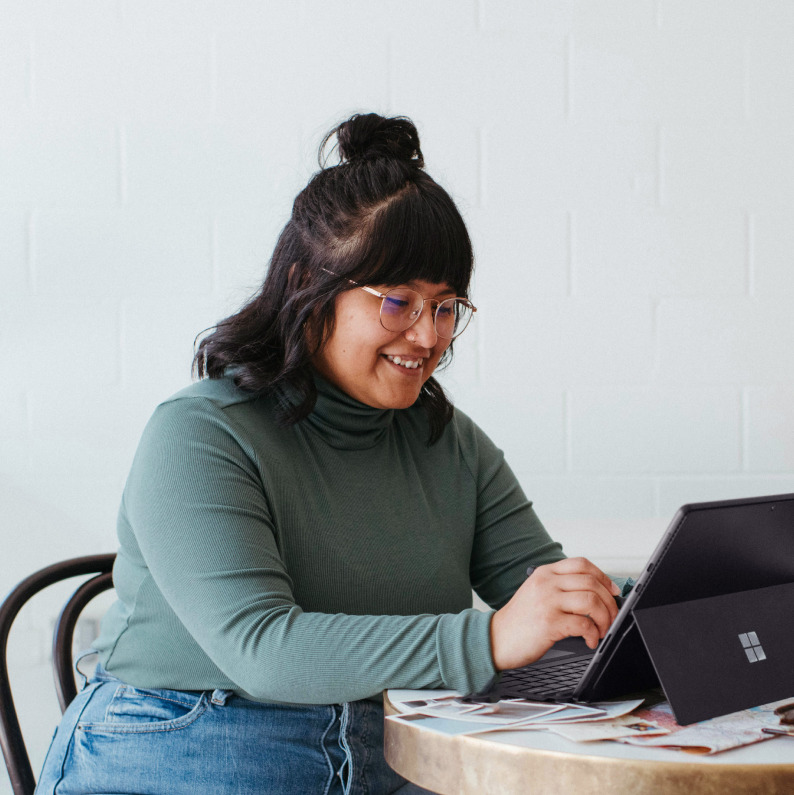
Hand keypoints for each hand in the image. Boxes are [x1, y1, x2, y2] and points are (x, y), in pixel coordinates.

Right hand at [489, 557, 620, 670]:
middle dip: (609, 602)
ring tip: (602, 630)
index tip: (611, 590)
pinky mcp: (550, 623)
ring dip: (604, 619)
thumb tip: (594, 593)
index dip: (602, 576)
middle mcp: (546, 583)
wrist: (496, 638)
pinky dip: (593, 634)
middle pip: (591, 582)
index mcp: (545, 573)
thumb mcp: (536, 592)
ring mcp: (547, 601)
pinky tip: (590, 640)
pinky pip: (584, 624)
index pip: (581, 564)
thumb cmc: (519, 620)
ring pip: (591, 601)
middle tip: (611, 616)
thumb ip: (559, 586)